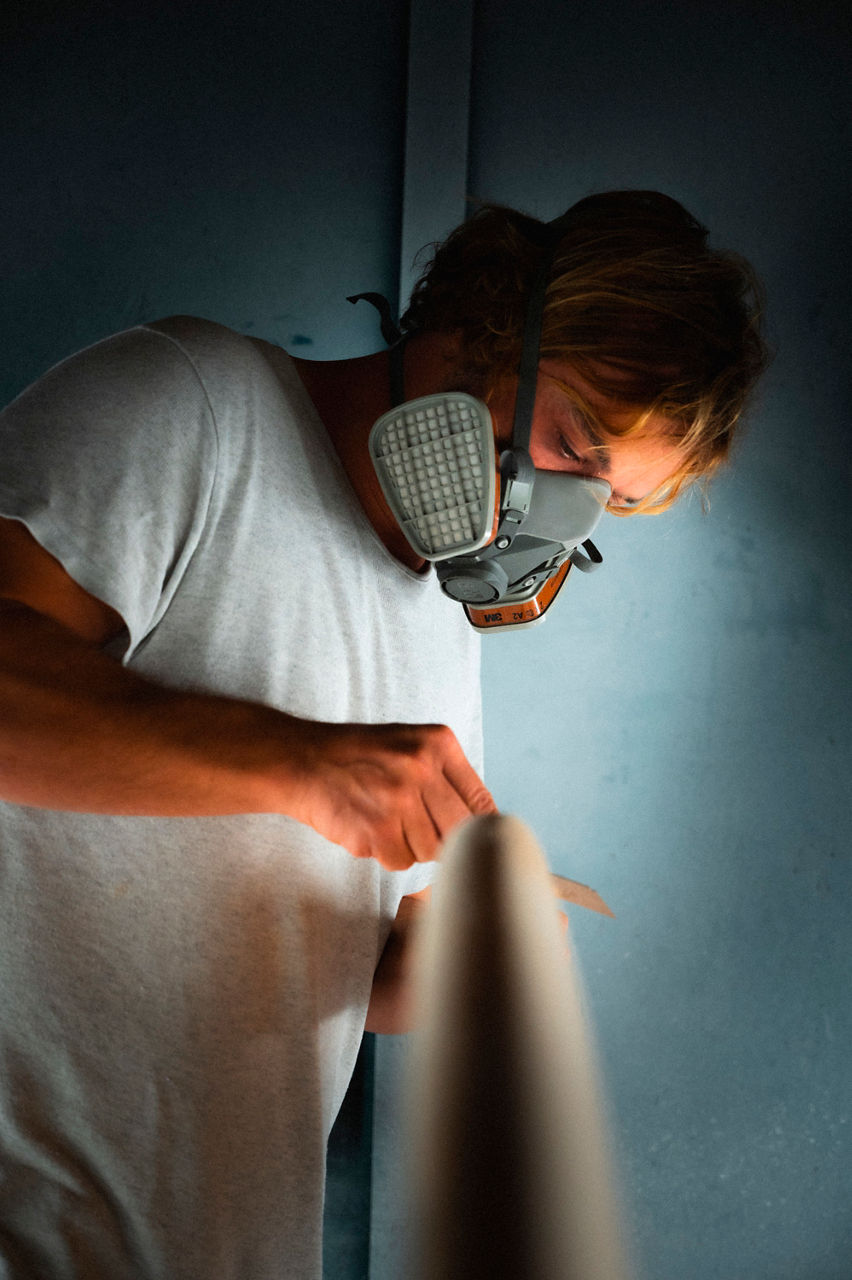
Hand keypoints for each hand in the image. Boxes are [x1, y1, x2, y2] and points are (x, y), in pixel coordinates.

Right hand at [288, 720, 496, 870]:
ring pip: (431, 850)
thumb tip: (485, 824)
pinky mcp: (376, 829)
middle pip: (459, 831)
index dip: (479, 829)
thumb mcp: (410, 745)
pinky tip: (370, 830)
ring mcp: (398, 800)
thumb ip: (447, 776)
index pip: (480, 801)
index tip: (476, 843)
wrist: (303, 761)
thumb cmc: (360, 756)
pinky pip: (401, 861)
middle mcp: (421, 768)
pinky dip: (388, 854)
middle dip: (444, 839)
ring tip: (388, 822)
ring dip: (412, 846)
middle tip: (421, 831)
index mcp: (438, 743)